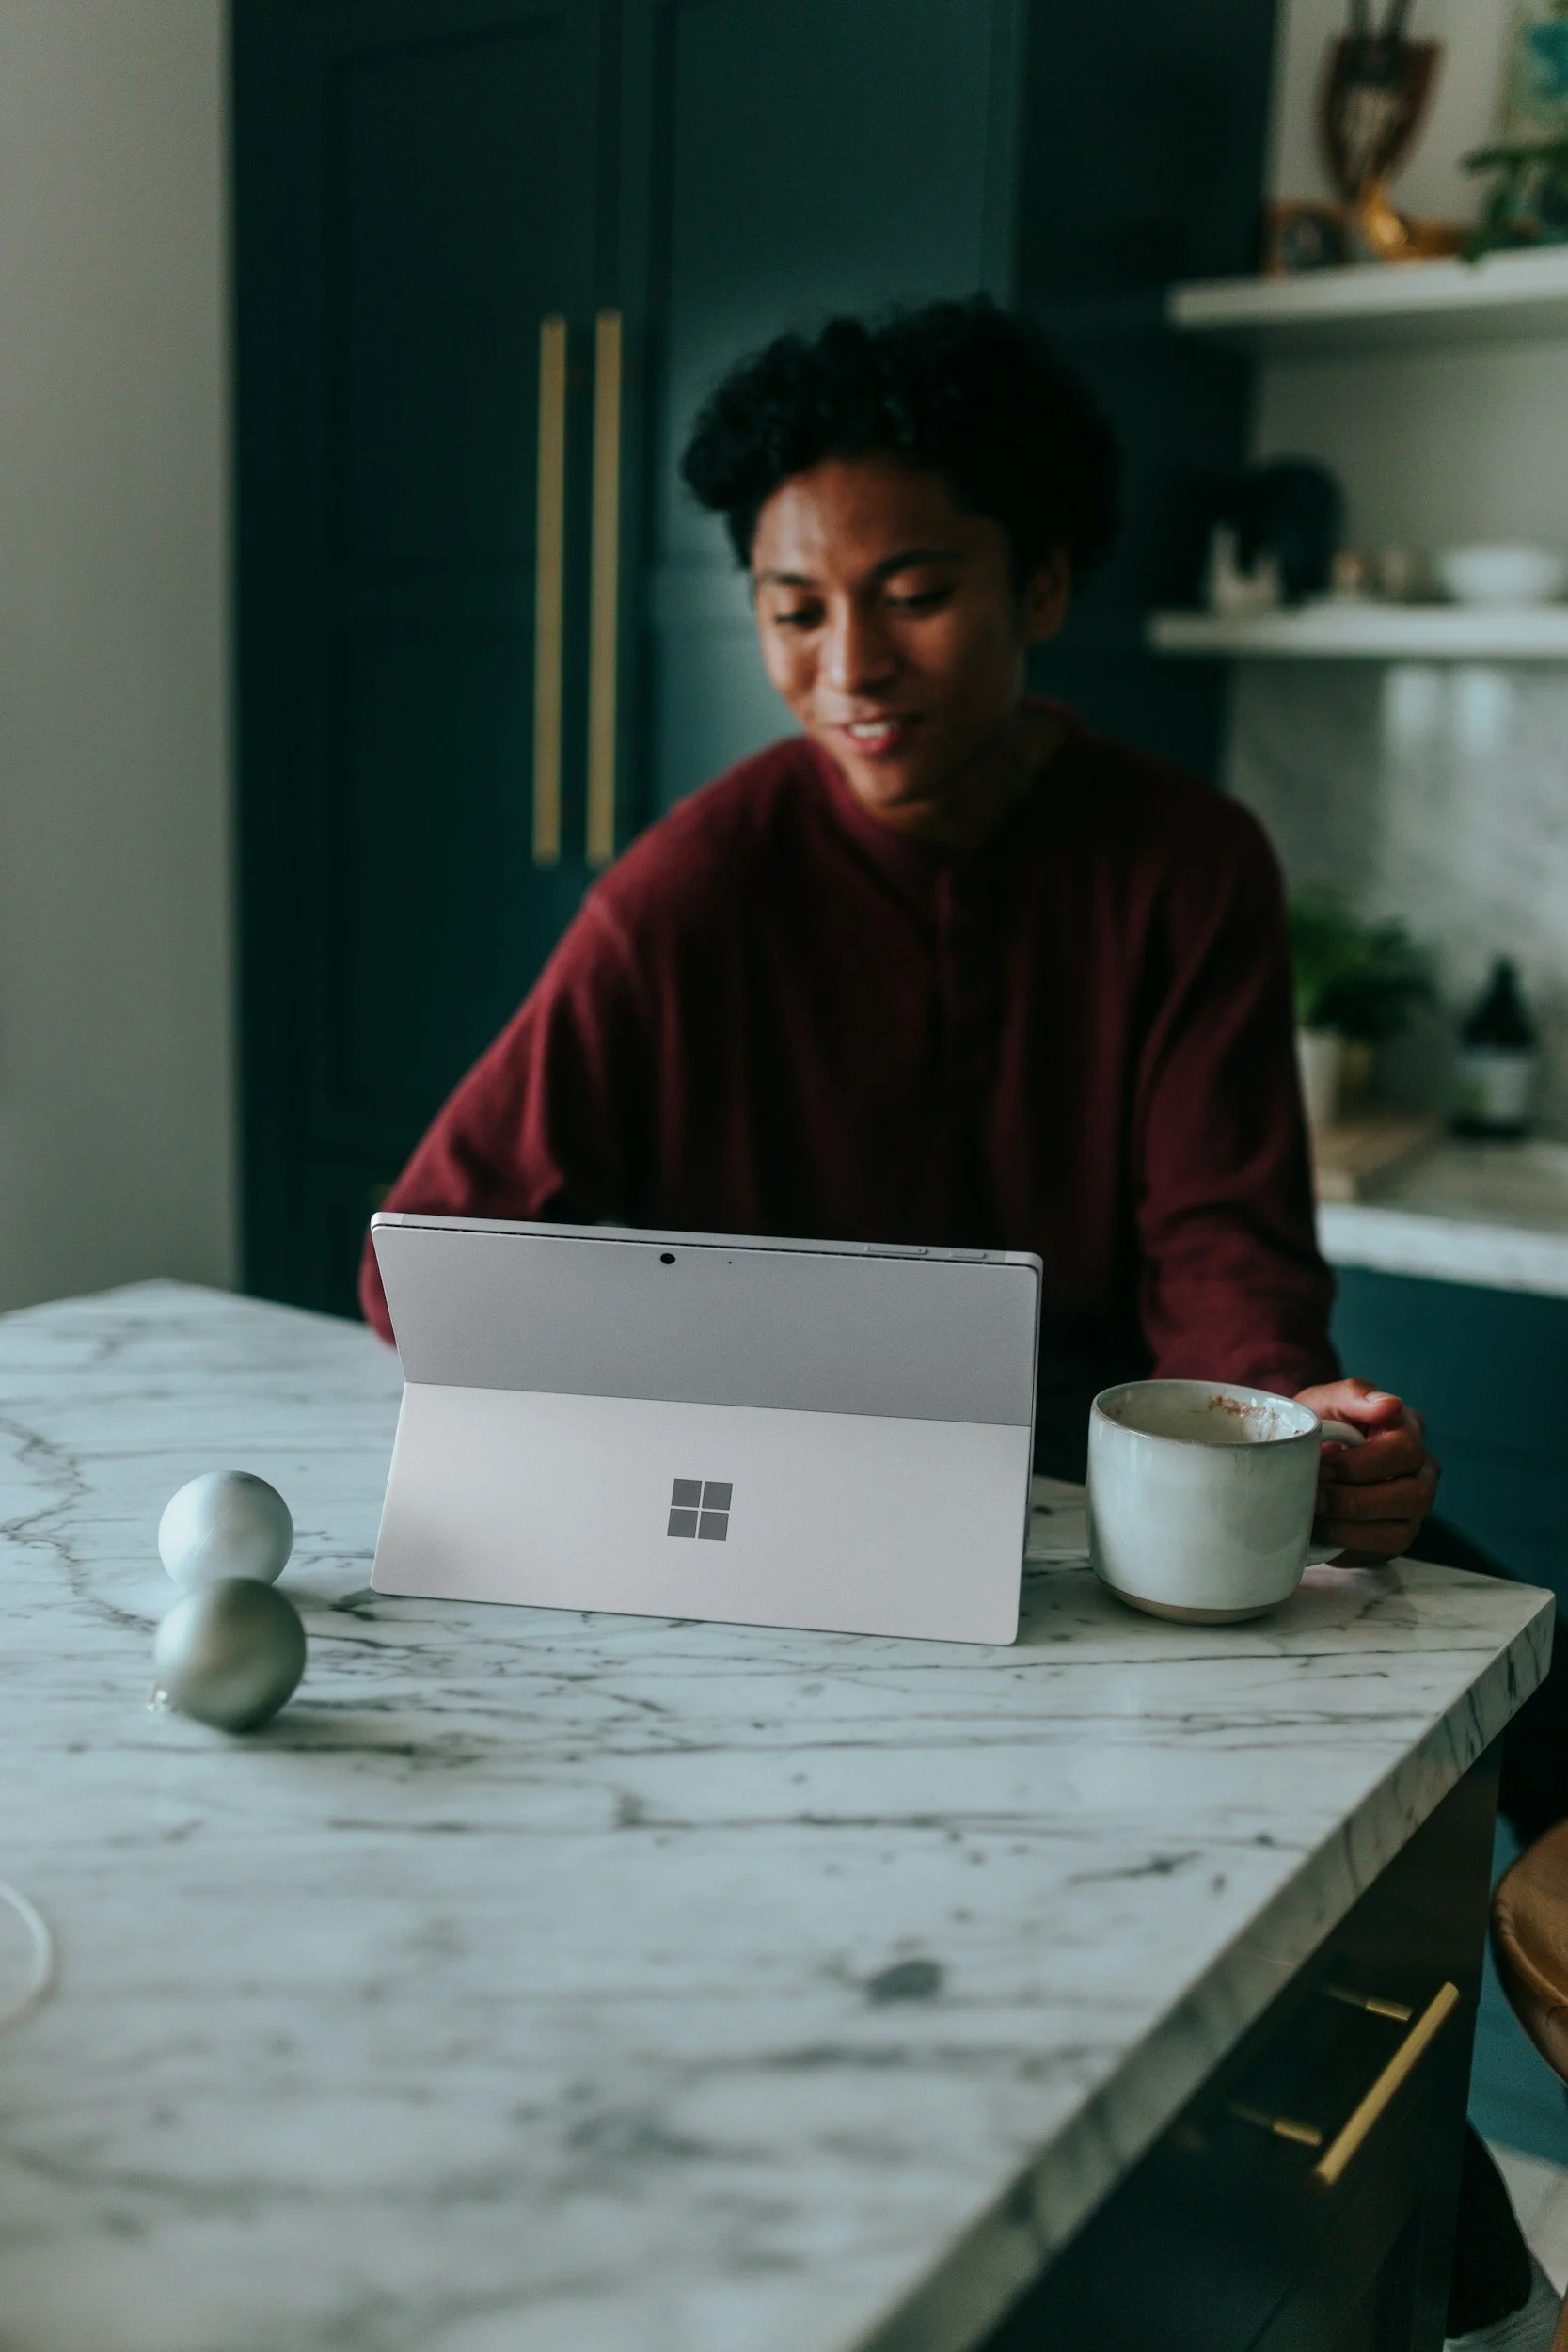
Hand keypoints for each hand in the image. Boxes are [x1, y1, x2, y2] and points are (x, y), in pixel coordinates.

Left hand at [1293, 1377, 1440, 1564]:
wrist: (1300, 1459)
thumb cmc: (1320, 1427)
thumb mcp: (1326, 1402)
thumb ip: (1354, 1395)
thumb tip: (1391, 1404)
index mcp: (1409, 1430)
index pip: (1404, 1450)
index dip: (1358, 1463)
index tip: (1320, 1463)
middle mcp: (1423, 1471)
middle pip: (1414, 1495)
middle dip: (1354, 1499)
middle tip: (1315, 1493)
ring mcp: (1414, 1508)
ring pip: (1402, 1530)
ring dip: (1350, 1525)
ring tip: (1314, 1513)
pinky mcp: (1397, 1535)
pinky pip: (1384, 1550)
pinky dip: (1348, 1542)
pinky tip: (1320, 1529)